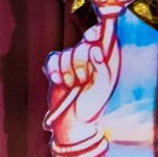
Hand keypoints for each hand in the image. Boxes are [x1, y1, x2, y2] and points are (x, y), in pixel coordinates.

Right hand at [44, 20, 120, 140]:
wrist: (73, 122)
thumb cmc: (92, 106)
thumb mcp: (102, 88)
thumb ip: (102, 68)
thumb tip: (95, 49)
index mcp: (104, 61)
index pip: (101, 36)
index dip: (95, 34)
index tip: (93, 39)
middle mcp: (88, 58)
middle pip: (82, 45)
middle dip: (81, 63)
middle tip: (84, 81)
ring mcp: (72, 62)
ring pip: (67, 53)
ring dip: (68, 72)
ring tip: (73, 87)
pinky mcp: (56, 67)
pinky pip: (53, 59)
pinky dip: (54, 70)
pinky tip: (58, 81)